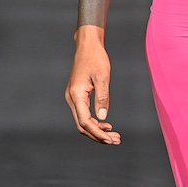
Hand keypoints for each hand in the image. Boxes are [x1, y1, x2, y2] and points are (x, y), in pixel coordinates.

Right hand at [65, 28, 120, 144]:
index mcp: (76, 95)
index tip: (110, 139)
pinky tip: (106, 125)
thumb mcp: (102, 77)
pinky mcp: (77, 96)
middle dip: (98, 136)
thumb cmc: (95, 58)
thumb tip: (102, 118)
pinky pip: (84, 114)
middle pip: (82, 125)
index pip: (85, 121)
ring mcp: (73, 98)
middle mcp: (71, 98)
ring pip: (82, 122)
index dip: (97, 133)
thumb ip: (102, 97)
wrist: (87, 45)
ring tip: (114, 136)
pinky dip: (94, 122)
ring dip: (97, 131)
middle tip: (116, 141)